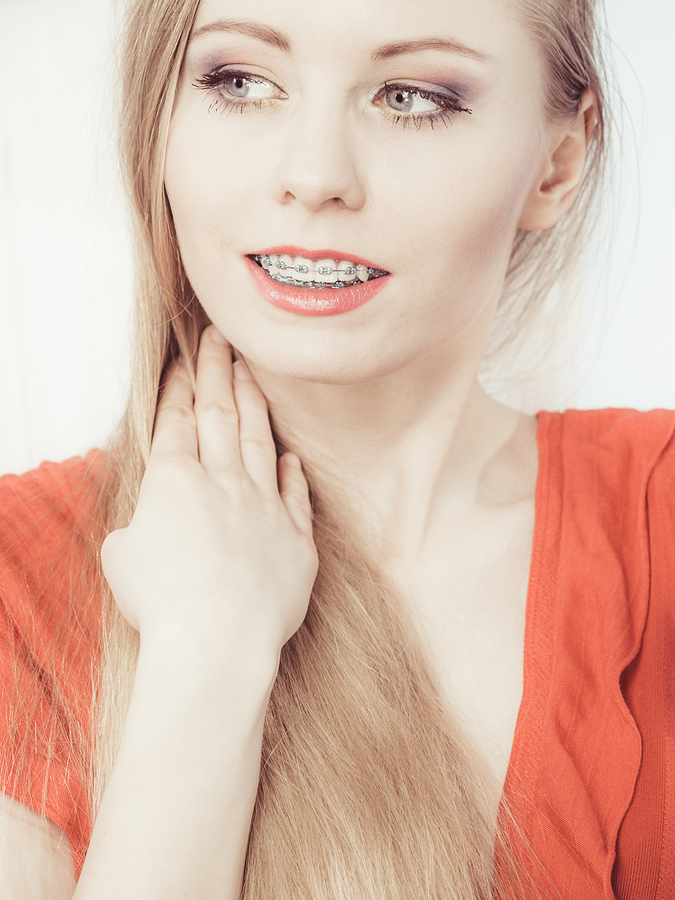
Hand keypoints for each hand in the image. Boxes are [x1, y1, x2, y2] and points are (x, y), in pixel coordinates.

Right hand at [100, 325, 317, 662]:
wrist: (217, 637)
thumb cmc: (160, 601)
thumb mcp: (122, 558)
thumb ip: (136, 530)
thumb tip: (147, 528)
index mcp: (174, 482)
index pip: (176, 421)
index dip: (178, 388)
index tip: (182, 361)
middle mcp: (222, 482)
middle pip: (220, 414)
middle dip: (217, 371)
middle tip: (219, 338)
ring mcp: (264, 506)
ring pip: (260, 441)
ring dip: (256, 404)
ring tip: (253, 374)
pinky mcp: (296, 538)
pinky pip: (296, 496)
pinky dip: (292, 474)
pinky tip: (291, 458)